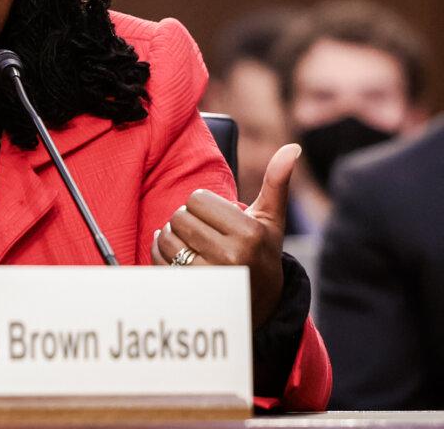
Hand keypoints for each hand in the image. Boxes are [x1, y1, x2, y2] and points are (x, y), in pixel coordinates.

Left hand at [151, 144, 299, 327]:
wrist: (258, 304)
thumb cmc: (261, 253)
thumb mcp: (271, 220)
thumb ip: (277, 183)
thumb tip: (292, 147)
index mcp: (251, 234)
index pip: (198, 199)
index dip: (203, 206)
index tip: (217, 219)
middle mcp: (232, 256)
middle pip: (181, 216)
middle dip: (189, 220)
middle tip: (205, 233)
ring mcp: (209, 277)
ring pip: (167, 236)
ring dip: (173, 236)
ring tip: (193, 245)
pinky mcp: (188, 290)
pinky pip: (158, 258)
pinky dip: (162, 253)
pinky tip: (180, 257)